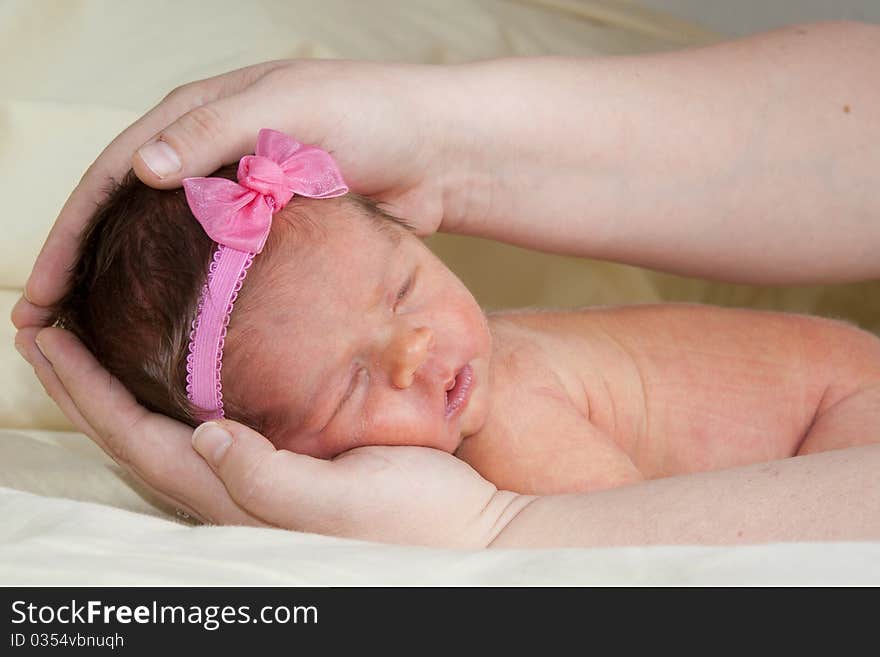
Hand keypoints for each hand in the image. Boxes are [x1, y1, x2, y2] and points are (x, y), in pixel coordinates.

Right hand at [12, 58, 471, 331]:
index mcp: (198, 117)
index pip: (112, 176)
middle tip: (47, 328)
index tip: (40, 293)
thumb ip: (212, 134)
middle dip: (83, 267)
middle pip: (126, 215)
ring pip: (166, 246)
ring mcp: (240, 195)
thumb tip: (141, 169)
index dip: (69, 234)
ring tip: (93, 339)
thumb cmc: (369, 113)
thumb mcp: (286, 108)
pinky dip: (185, 294)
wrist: (437, 149)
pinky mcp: (272, 228)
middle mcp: (208, 156)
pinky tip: (169, 330)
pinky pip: (216, 265)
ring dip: (125, 287)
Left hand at [18, 327, 525, 547]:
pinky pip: (204, 415)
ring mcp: (256, 474)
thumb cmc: (415, 521)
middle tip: (45, 321)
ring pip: (161, 422)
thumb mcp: (345, 503)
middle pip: (131, 430)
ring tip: (89, 335)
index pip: (134, 436)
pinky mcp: (285, 458)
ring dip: (115, 380)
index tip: (45, 330)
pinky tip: (179, 359)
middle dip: (81, 380)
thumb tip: (206, 435)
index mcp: (235, 496)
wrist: (464, 533)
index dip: (83, 386)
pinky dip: (171, 384)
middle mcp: (232, 487)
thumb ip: (271, 479)